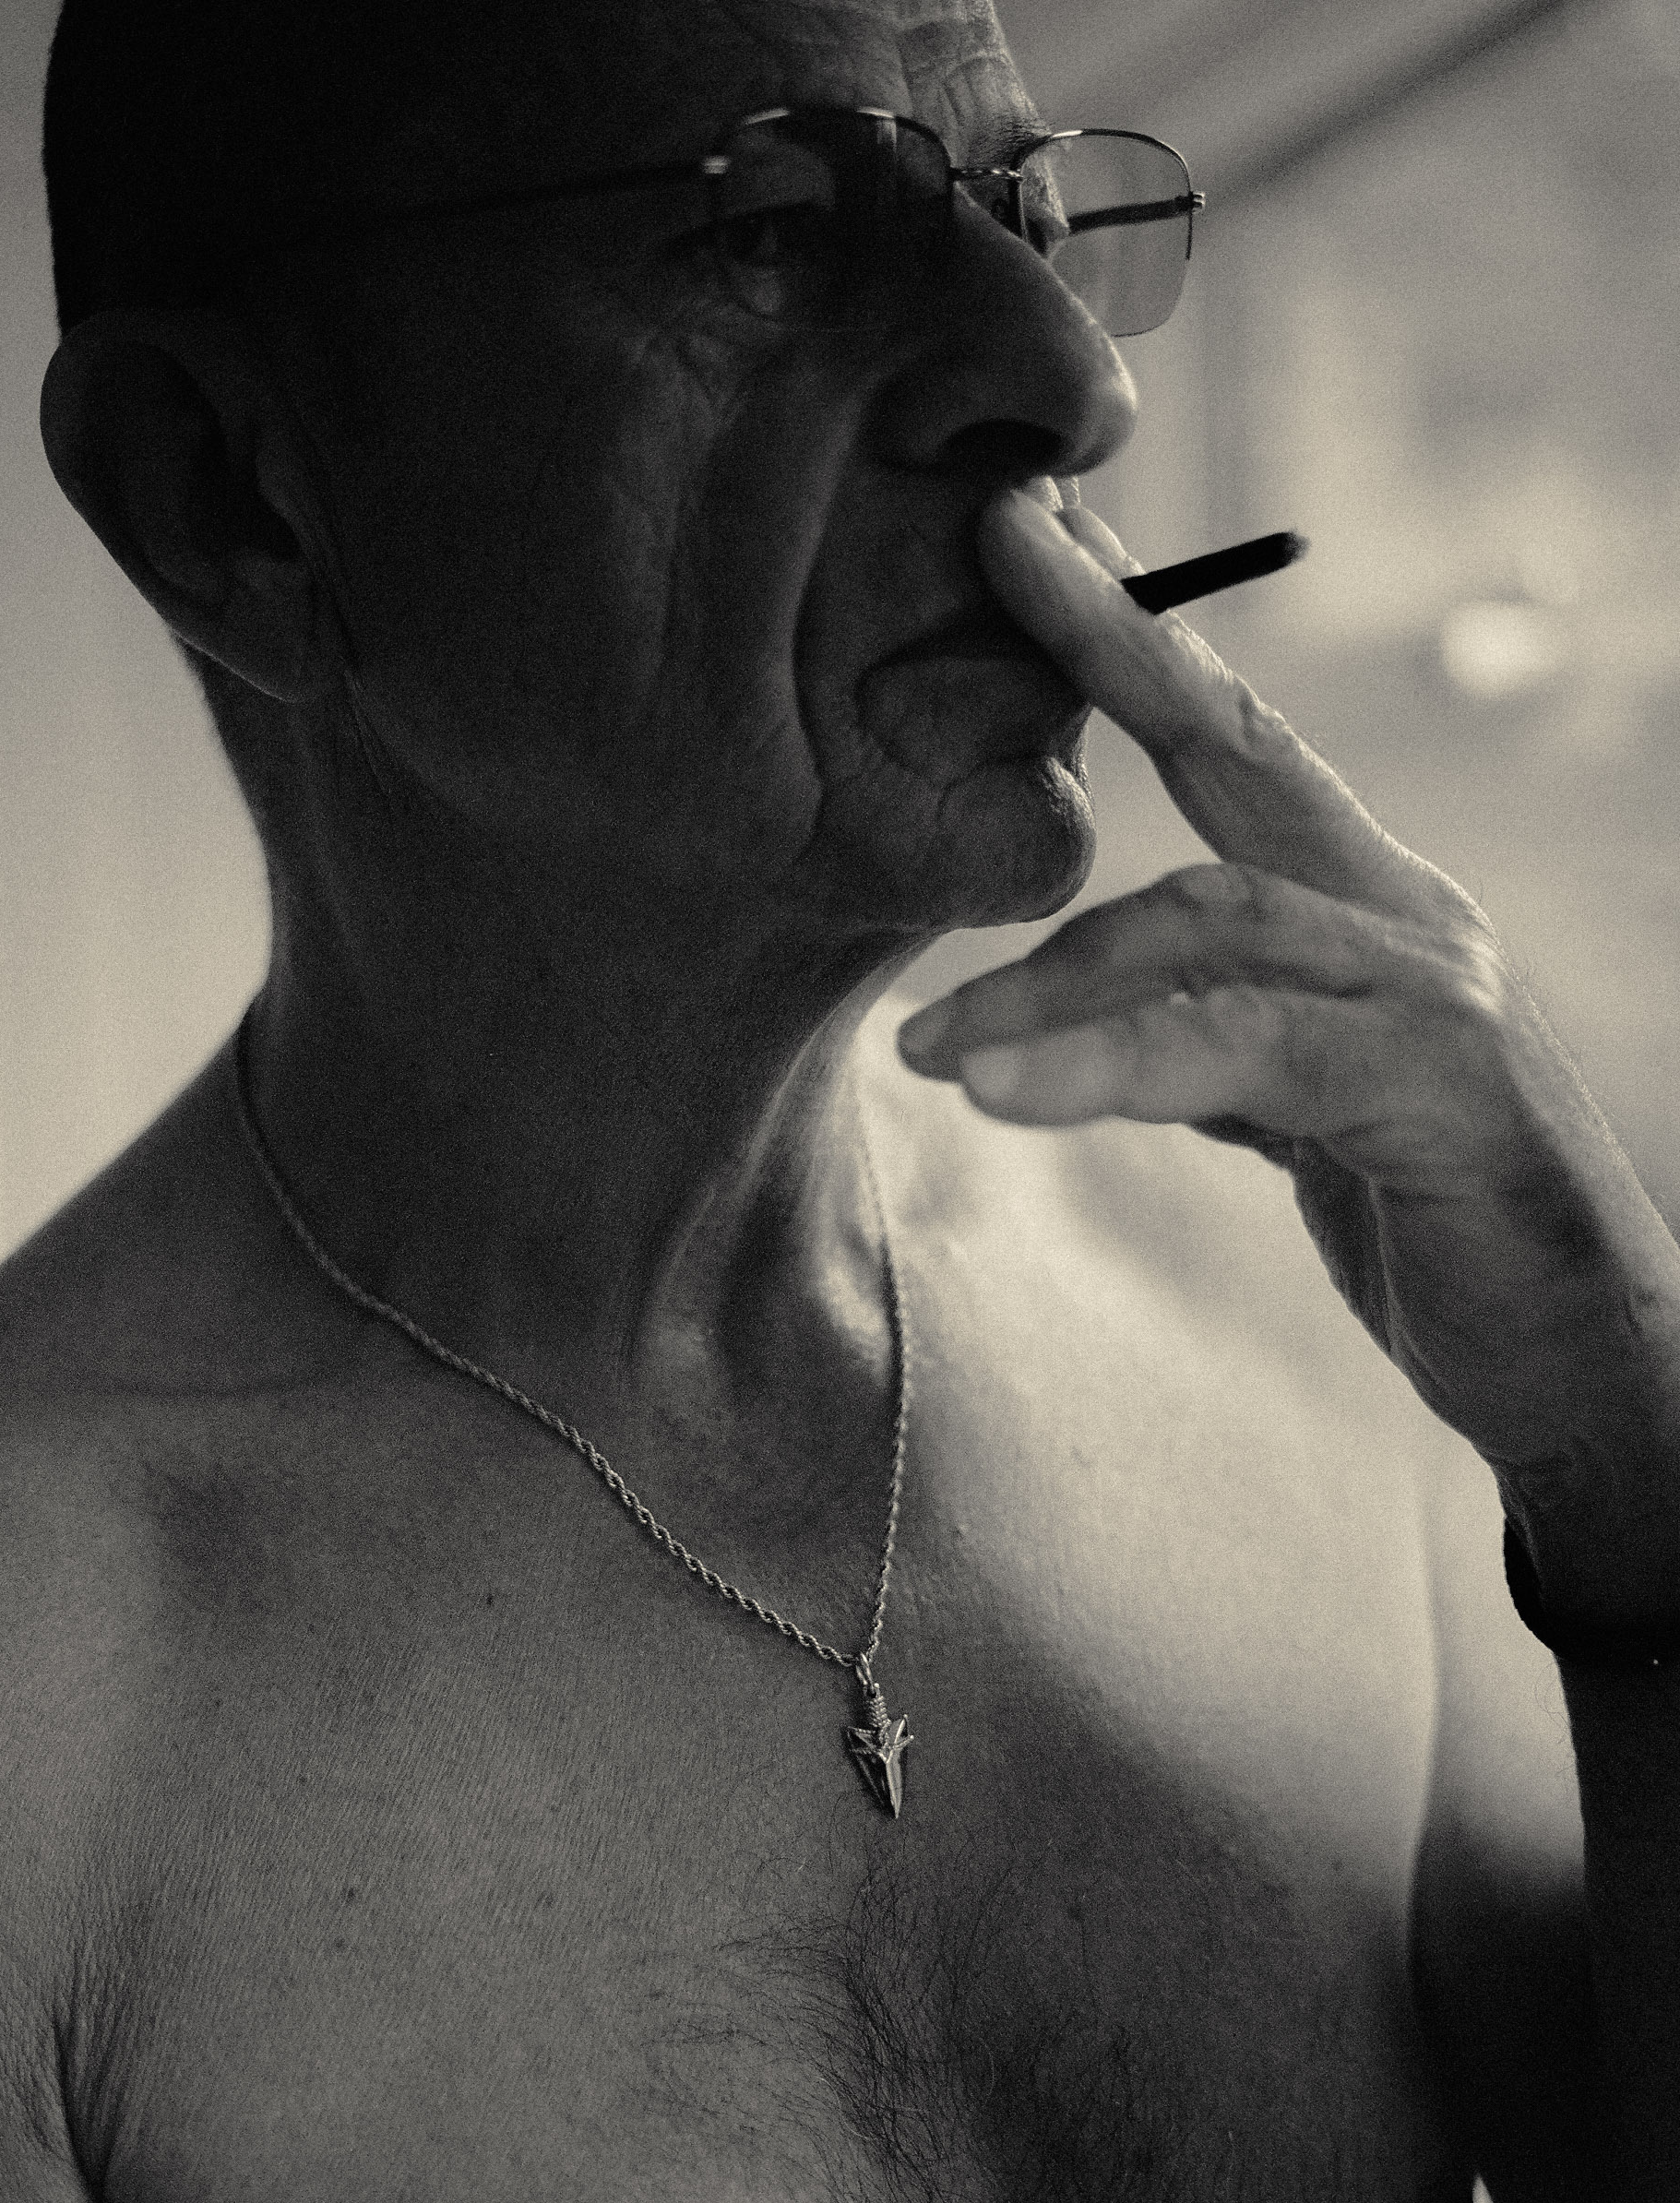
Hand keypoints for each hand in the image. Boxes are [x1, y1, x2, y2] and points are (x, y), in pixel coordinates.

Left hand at [897, 489, 1679, 1629]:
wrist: (1582, 1363)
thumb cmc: (1438, 1229)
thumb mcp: (1308, 1119)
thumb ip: (1229, 1045)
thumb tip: (1116, 1026)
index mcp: (1371, 915)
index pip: (1244, 748)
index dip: (1139, 638)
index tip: (1034, 535)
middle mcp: (1408, 922)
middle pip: (1241, 763)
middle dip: (1109, 652)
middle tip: (984, 563)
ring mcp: (1431, 994)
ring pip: (1209, 926)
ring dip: (1046, 977)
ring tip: (925, 1047)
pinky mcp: (1431, 1088)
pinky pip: (1239, 1052)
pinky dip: (1106, 1066)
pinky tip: (1000, 1093)